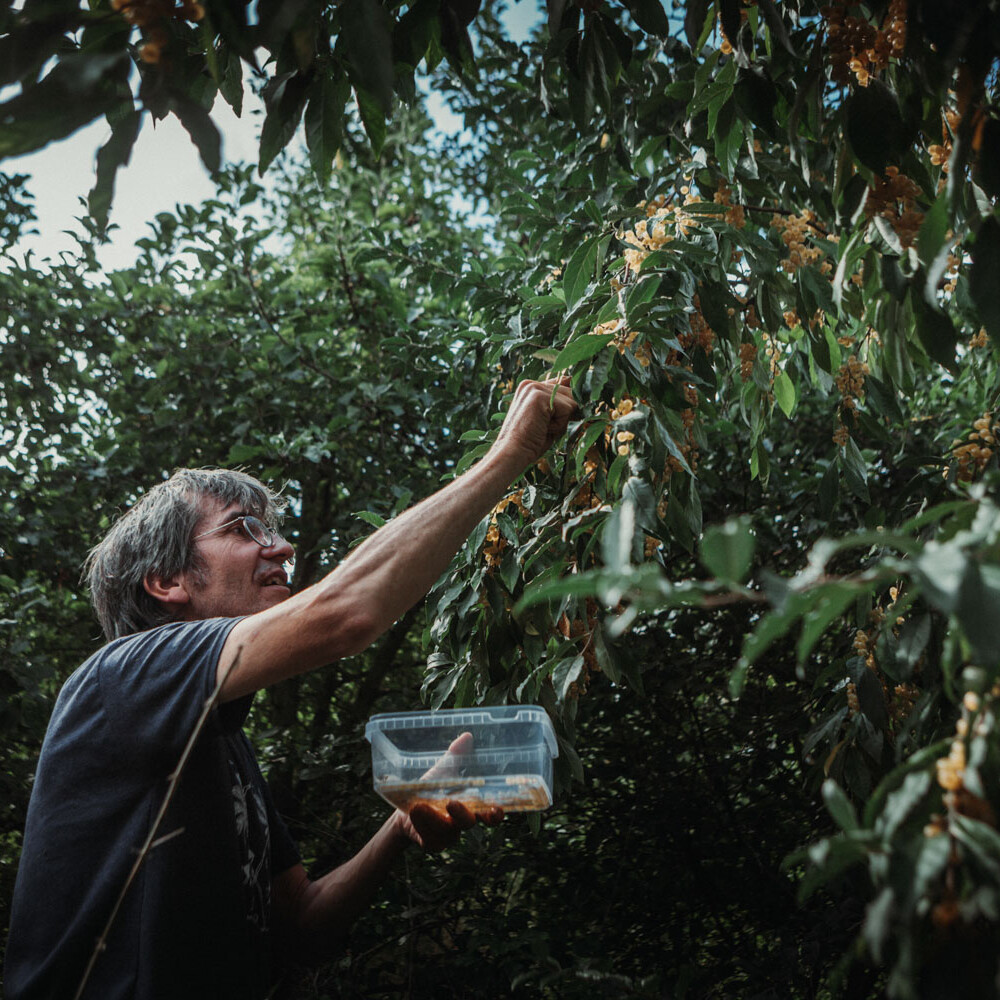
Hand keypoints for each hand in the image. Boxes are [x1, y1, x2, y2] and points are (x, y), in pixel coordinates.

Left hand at [391, 732, 503, 851]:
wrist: (406, 811)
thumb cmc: (432, 790)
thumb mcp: (444, 772)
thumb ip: (456, 757)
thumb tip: (467, 736)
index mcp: (470, 807)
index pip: (488, 813)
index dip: (495, 814)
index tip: (497, 809)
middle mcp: (461, 823)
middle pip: (468, 822)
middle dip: (462, 814)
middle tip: (452, 803)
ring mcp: (447, 835)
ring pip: (444, 830)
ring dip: (432, 817)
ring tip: (419, 806)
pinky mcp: (431, 842)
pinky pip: (428, 835)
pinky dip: (420, 822)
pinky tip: (414, 811)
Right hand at [491, 377, 577, 468]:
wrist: (512, 453)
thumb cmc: (529, 441)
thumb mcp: (547, 418)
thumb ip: (558, 401)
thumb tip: (571, 381)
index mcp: (530, 387)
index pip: (562, 388)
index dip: (563, 408)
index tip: (547, 423)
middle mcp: (531, 384)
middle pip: (570, 394)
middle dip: (564, 415)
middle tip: (542, 428)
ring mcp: (534, 388)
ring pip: (571, 402)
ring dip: (562, 421)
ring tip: (542, 428)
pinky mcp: (539, 396)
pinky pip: (568, 409)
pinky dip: (560, 425)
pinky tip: (543, 428)